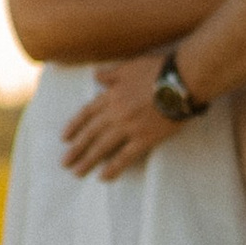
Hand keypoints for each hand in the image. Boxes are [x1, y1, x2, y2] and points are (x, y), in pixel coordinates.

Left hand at [60, 56, 169, 180]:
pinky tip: (103, 177)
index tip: (64, 138)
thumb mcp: (129, 66)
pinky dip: (113, 168)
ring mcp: (129, 127)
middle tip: (64, 163)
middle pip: (91, 133)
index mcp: (111, 95)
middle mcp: (116, 112)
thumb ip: (111, 74)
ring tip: (77, 173)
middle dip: (76, 149)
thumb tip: (96, 76)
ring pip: (103, 147)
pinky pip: (125, 157)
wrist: (181, 80)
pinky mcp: (145, 138)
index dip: (74, 126)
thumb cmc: (157, 70)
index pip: (86, 113)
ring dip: (88, 161)